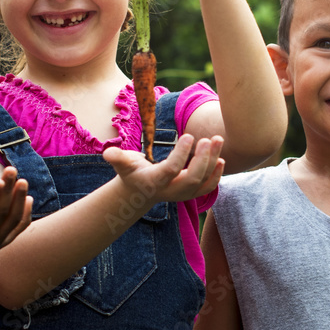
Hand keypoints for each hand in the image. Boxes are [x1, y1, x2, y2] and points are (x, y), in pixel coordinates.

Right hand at [103, 133, 224, 204]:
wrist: (139, 192)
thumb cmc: (131, 172)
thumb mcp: (122, 164)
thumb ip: (116, 158)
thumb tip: (108, 153)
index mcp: (155, 181)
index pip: (172, 169)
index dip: (182, 154)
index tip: (189, 136)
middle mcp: (171, 190)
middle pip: (192, 178)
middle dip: (203, 160)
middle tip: (209, 139)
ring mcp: (183, 194)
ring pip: (203, 182)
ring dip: (213, 162)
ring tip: (218, 140)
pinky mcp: (191, 193)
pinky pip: (208, 187)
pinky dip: (217, 175)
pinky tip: (221, 159)